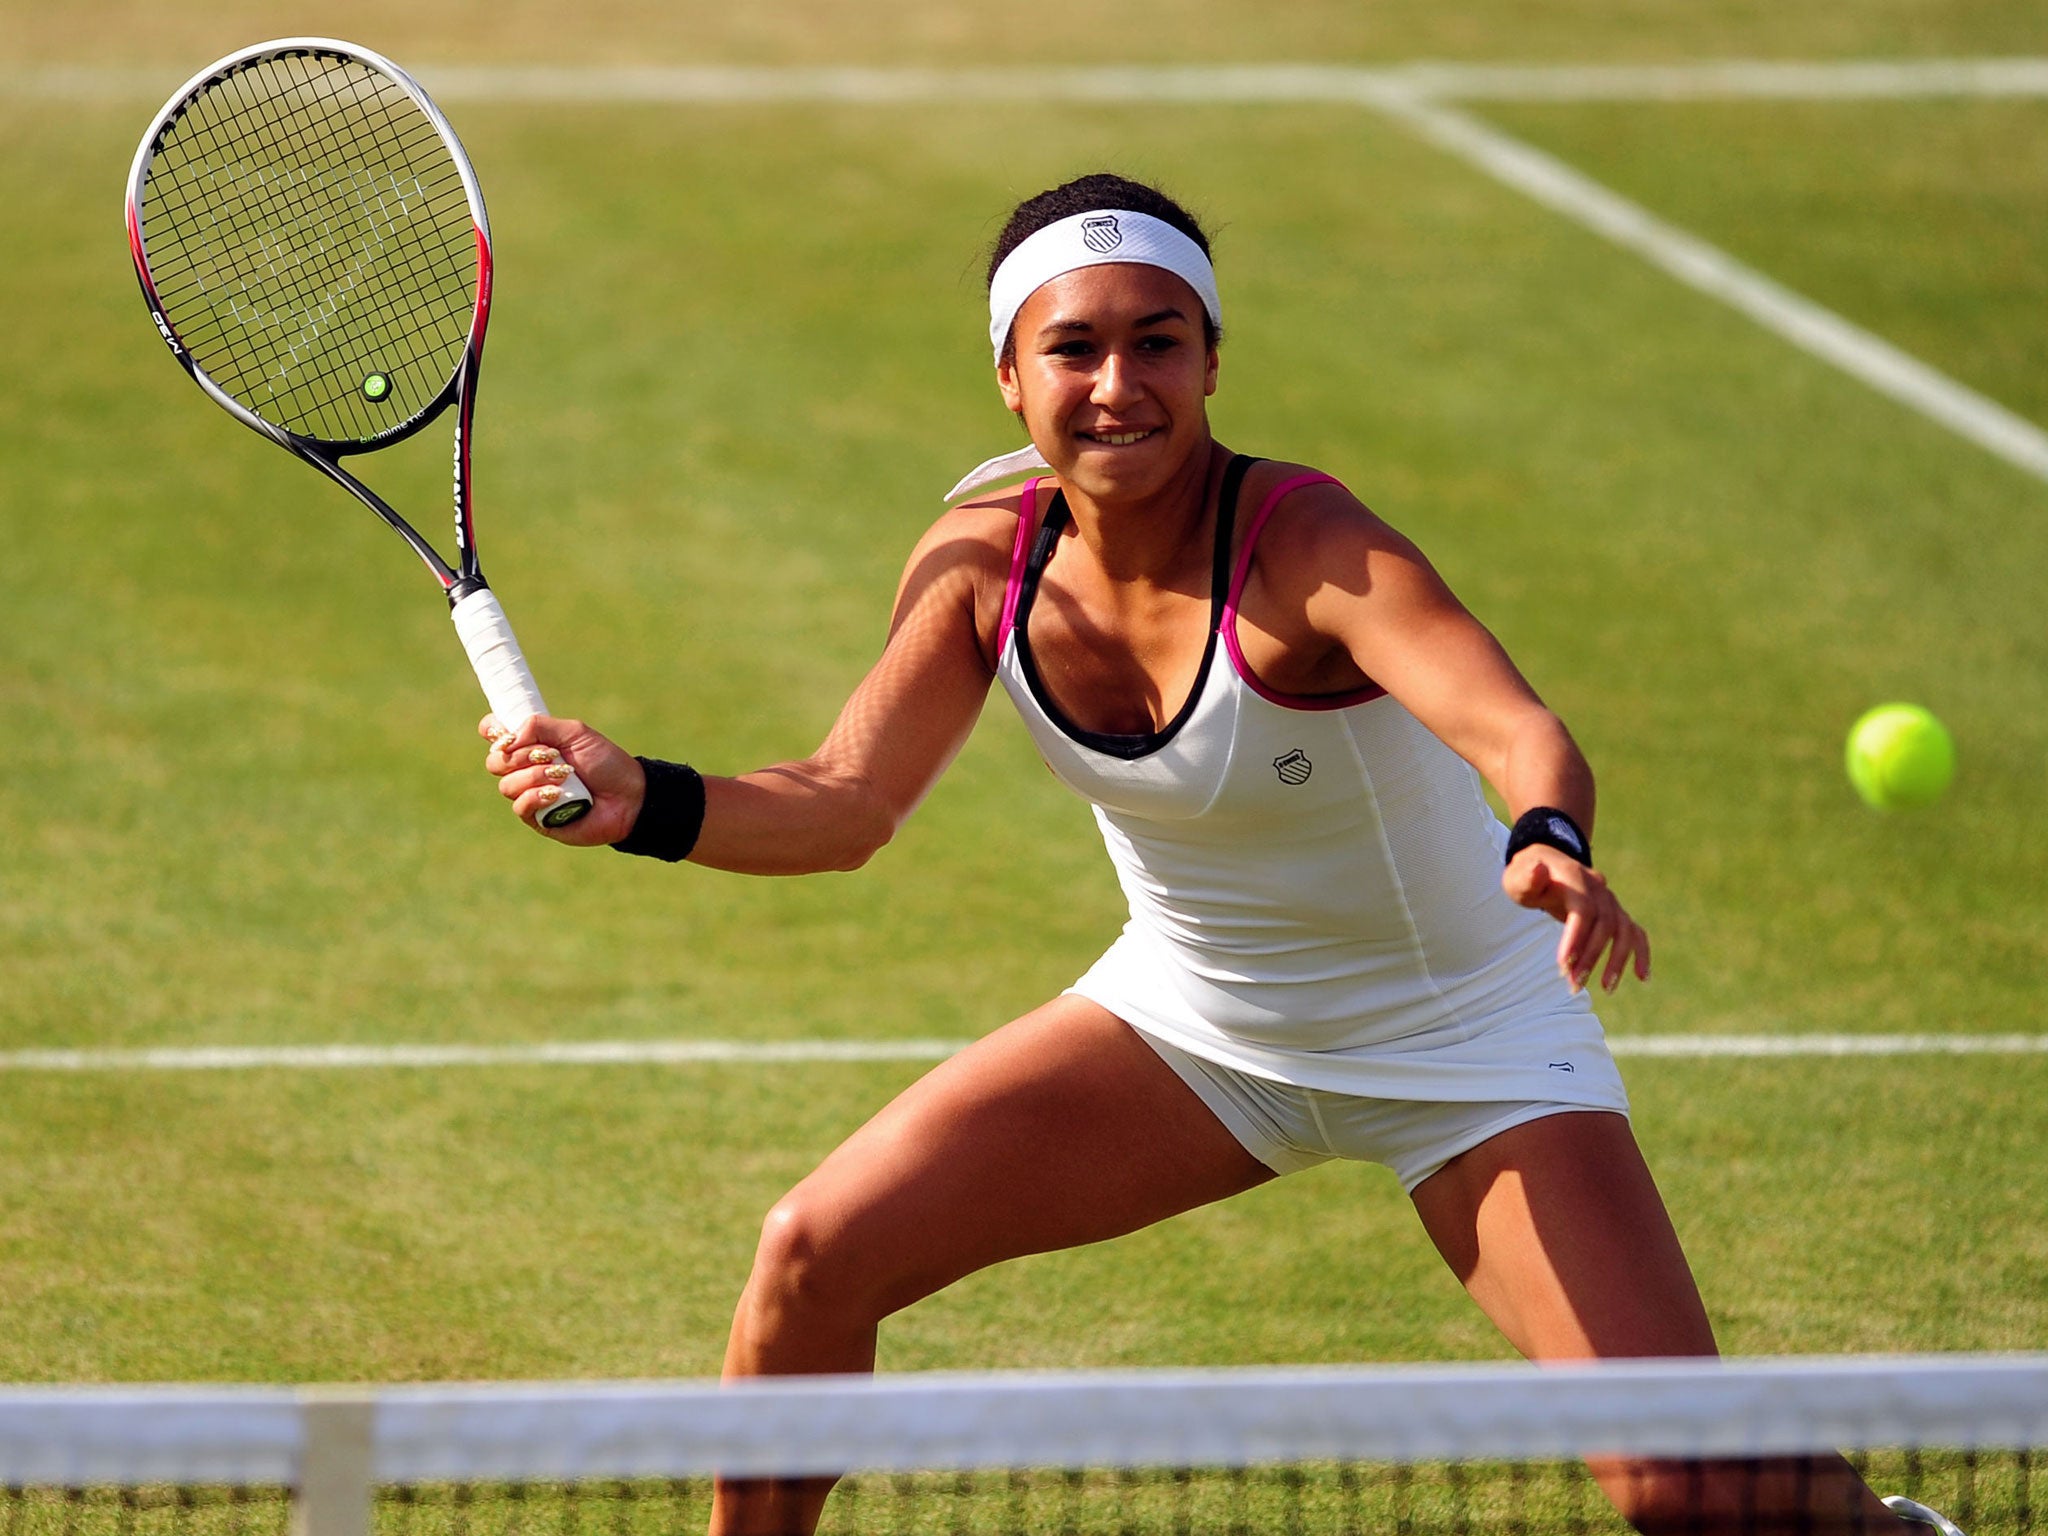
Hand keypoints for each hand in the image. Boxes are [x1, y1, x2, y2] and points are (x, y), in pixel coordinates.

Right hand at [479, 713, 644, 845]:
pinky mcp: (538, 818)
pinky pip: (520, 806)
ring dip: (534, 776)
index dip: (493, 731)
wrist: (629, 795)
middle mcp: (527, 769)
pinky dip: (535, 796)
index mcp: (533, 745)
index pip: (495, 736)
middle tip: (550, 755)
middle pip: (494, 762)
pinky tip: (556, 794)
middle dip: (519, 756)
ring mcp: (530, 794)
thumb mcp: (575, 733)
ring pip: (507, 784)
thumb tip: (505, 739)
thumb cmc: (606, 762)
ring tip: (564, 775)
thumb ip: (539, 726)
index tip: (503, 732)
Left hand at [1503, 846, 1651, 993]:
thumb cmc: (1527, 876)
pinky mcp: (1615, 912)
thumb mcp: (1517, 877)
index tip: (1563, 965)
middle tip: (1574, 984)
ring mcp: (1610, 900)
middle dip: (1591, 957)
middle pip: (1605, 924)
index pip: (1583, 910)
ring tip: (1606, 988)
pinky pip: (1635, 932)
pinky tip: (1642, 978)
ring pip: (1624, 930)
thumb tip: (1538, 870)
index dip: (1576, 938)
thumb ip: (1526, 879)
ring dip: (1617, 960)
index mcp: (1575, 877)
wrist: (1546, 862)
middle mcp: (1598, 888)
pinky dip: (1641, 953)